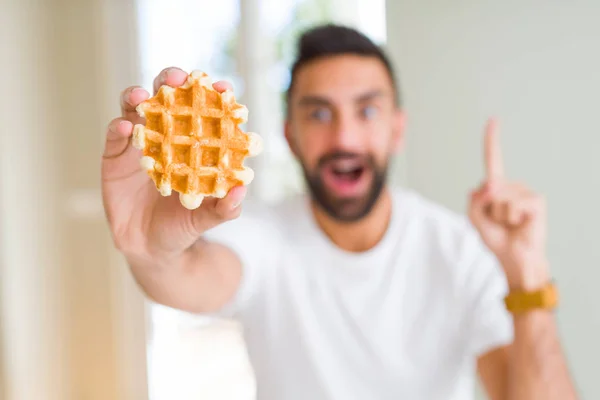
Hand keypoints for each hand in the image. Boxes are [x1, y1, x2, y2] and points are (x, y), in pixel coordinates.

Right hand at [102, 67, 245, 261]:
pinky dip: (119, 127)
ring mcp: (139, 142)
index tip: (222, 87)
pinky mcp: (114, 156)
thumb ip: (225, 208)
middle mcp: (167, 135)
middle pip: (167, 97)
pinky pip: (115, 135)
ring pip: (136, 108)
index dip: (213, 95)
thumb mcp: (207, 219)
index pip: (204, 111)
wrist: (150, 247)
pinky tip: (125, 127)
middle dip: (172, 81)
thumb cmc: (184, 225)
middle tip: (177, 78)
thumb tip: (242, 190)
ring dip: (138, 96)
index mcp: (194, 143)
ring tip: (144, 96)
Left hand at [468, 119, 549, 290]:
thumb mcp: (475, 219)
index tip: (493, 120)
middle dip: (486, 210)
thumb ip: (474, 201)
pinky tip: (519, 224)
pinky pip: (511, 205)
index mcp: (496, 187)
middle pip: (487, 188)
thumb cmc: (497, 238)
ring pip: (498, 198)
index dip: (492, 140)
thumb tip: (489, 185)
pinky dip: (510, 218)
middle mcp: (511, 185)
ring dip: (498, 217)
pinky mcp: (536, 201)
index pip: (493, 159)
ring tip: (509, 224)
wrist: (514, 257)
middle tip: (498, 222)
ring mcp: (525, 192)